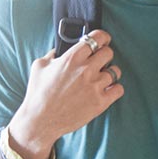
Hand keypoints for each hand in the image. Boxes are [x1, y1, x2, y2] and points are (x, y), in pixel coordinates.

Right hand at [10, 29, 123, 158]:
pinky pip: (119, 89)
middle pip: (109, 53)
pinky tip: (107, 90)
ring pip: (115, 71)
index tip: (102, 40)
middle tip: (100, 61)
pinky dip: (115, 89)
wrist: (40, 121)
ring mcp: (95, 86)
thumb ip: (52, 54)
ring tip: (101, 77)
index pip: (97, 38)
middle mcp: (86, 70)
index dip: (102, 37)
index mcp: (72, 58)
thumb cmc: (38, 94)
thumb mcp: (39, 67)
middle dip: (104, 55)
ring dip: (110, 73)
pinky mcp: (100, 102)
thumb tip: (59, 50)